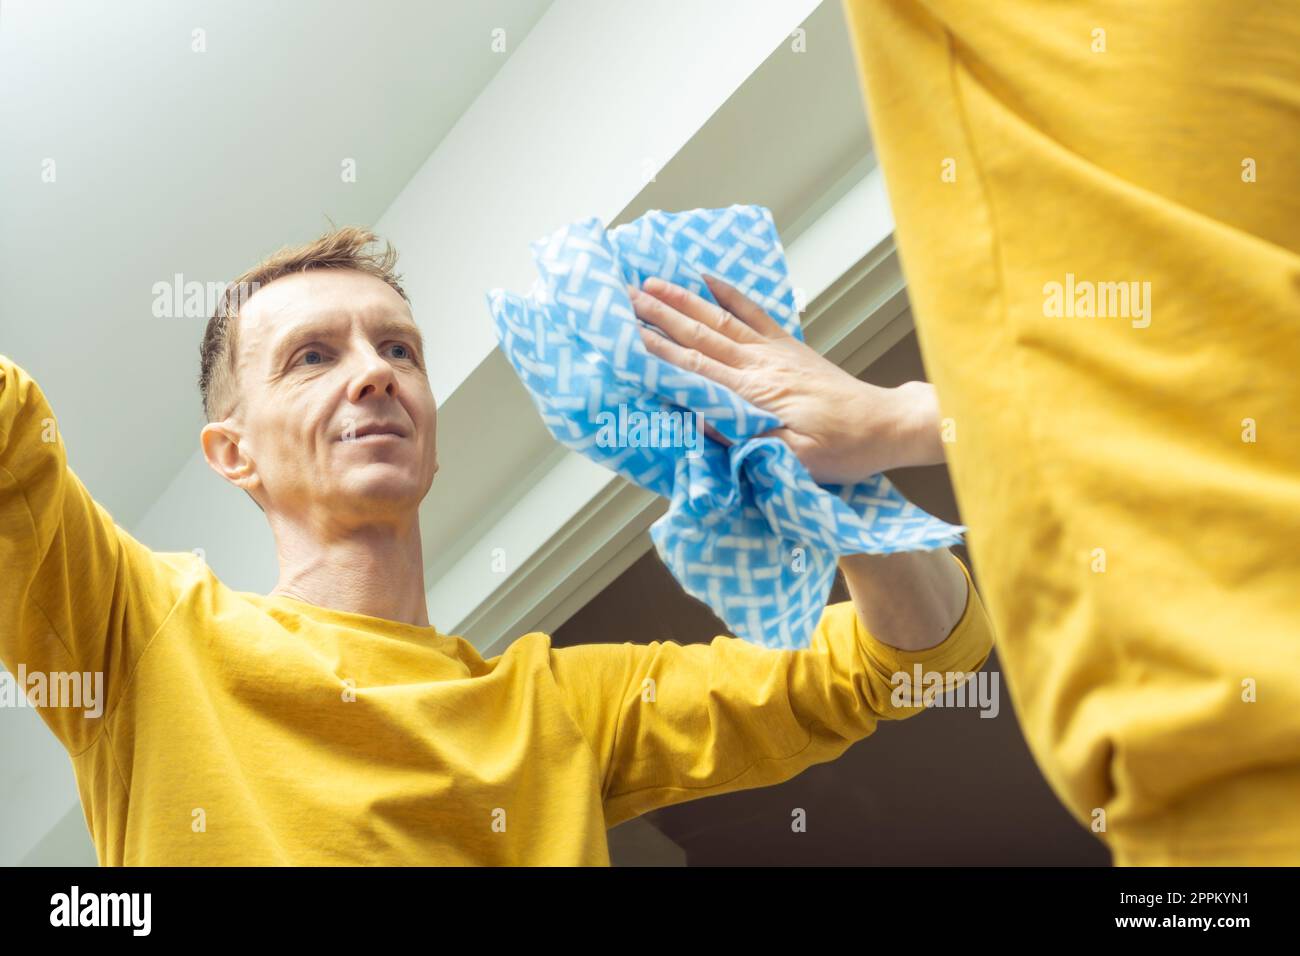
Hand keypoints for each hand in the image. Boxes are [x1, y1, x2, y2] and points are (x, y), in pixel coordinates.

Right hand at [629, 273, 944, 482]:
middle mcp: (761, 364)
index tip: (626, 335)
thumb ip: (745, 438)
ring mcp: (775, 352)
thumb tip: (698, 419)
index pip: (697, 367)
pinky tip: (708, 279)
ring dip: (683, 300)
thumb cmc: (842, 449)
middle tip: (624, 296)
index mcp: (756, 392)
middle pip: (700, 334)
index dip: (658, 350)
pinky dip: (729, 295)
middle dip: (659, 315)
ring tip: (651, 283)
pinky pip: (755, 314)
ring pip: (719, 320)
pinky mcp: (789, 348)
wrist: (885, 425)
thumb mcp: (792, 457)